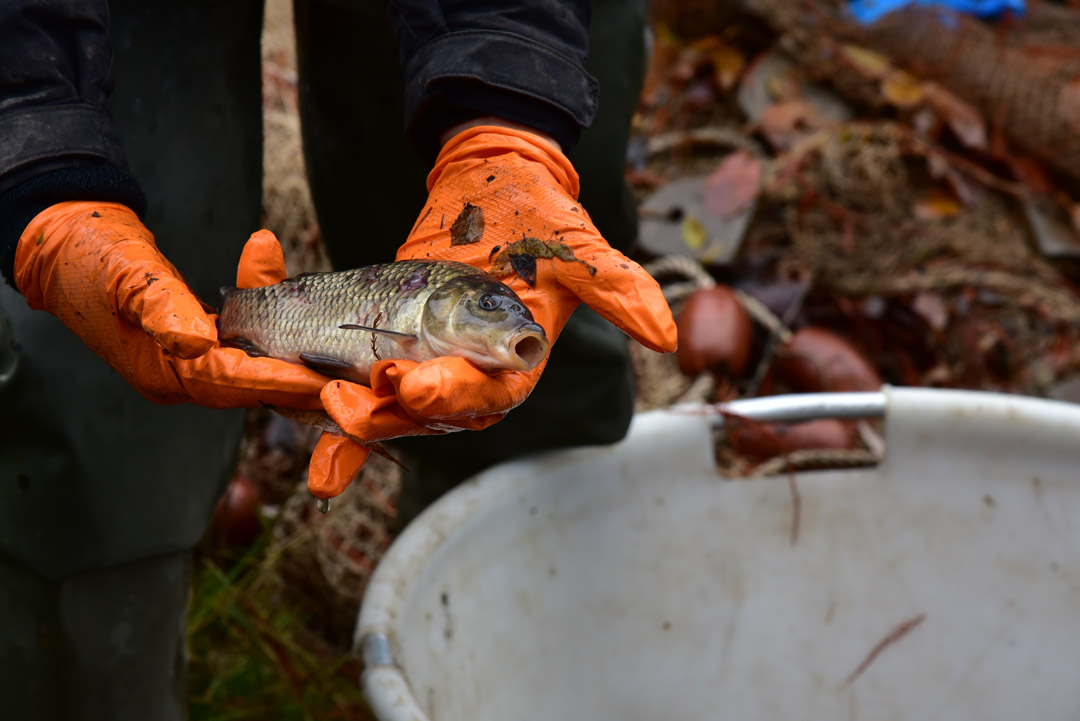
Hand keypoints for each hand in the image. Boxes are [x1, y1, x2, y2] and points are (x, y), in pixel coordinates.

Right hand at [14, 202, 327, 408]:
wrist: (62, 246)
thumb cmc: (92, 259)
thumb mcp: (127, 277)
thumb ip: (164, 309)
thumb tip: (197, 344)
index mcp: (161, 371)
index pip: (232, 382)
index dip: (280, 382)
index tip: (325, 384)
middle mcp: (178, 377)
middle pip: (251, 387)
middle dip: (300, 386)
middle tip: (353, 386)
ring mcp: (185, 364)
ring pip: (252, 369)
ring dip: (294, 364)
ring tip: (343, 365)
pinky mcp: (193, 347)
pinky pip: (243, 347)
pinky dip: (272, 333)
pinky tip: (301, 323)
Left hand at [309, 123, 676, 498]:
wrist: (500, 189)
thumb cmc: (543, 223)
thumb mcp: (581, 253)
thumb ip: (618, 293)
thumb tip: (667, 339)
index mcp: (513, 365)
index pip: (483, 395)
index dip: (448, 396)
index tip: (409, 384)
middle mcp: (468, 376)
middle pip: (423, 414)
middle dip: (386, 417)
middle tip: (345, 410)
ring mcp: (427, 361)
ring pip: (385, 405)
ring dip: (350, 421)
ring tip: (317, 421)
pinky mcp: (390, 341)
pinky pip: (357, 376)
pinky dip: (328, 392)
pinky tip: (296, 399)